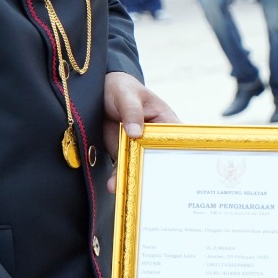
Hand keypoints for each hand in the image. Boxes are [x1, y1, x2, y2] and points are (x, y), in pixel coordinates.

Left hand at [103, 72, 178, 190]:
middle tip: (153, 189)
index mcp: (165, 121)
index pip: (178, 141)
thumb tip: (136, 133)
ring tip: (127, 189)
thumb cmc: (121, 87)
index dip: (180, 156)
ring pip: (140, 166)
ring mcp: (137, 147)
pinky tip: (114, 186)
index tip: (178, 172)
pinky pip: (122, 167)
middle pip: (159, 159)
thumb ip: (131, 111)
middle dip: (157, 175)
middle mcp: (154, 138)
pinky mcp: (121, 152)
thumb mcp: (126, 95)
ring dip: (134, 179)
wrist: (97, 91)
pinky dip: (118, 177)